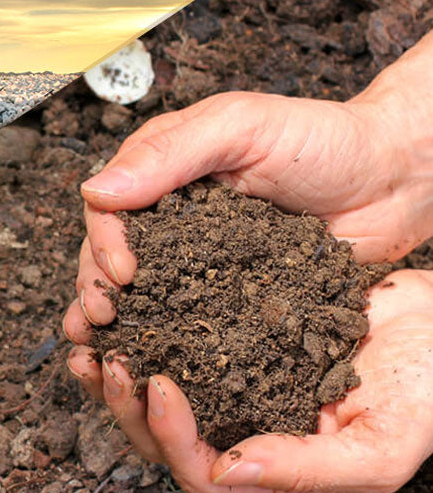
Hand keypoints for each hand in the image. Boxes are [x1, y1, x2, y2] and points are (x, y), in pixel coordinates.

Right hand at [63, 84, 432, 342]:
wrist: (396, 179)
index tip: (121, 272)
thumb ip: (169, 153)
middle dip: (97, 288)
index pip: (109, 208)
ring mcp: (200, 259)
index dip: (104, 242)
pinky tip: (148, 365)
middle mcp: (172, 217)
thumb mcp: (241, 127)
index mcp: (163, 170)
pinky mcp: (230, 295)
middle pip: (113, 256)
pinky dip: (165, 342)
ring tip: (103, 352)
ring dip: (118, 323)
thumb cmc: (324, 138)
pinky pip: (190, 320)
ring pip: (143, 293)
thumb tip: (96, 190)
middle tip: (103, 319)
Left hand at [65, 270, 432, 492]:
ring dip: (119, 372)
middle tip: (106, 359)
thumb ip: (308, 468)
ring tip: (91, 338)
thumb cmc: (426, 392)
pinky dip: (143, 331)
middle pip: (165, 440)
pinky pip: (174, 345)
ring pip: (158, 396)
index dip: (171, 436)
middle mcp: (246, 438)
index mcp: (276, 478)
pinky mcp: (230, 346)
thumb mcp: (380, 445)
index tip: (157, 383)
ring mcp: (235, 392)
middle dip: (126, 405)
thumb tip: (226, 469)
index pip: (202, 473)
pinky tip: (123, 308)